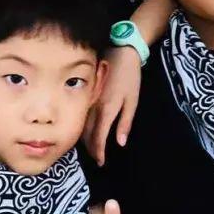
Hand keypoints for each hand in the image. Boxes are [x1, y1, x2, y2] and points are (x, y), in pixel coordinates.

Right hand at [84, 48, 141, 165]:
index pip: (98, 137)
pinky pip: (81, 115)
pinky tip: (86, 131)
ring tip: (91, 149)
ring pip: (82, 126)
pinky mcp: (85, 94)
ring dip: (85, 140)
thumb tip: (120, 143)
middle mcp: (93, 106)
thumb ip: (125, 122)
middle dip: (91, 149)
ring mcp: (87, 99)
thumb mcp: (132, 100)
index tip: (101, 162)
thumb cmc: (129, 76)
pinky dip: (83, 127)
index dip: (99, 152)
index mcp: (106, 109)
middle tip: (96, 159)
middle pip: (87, 134)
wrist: (119, 51)